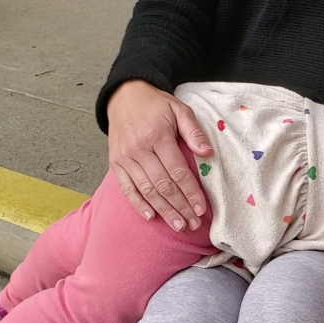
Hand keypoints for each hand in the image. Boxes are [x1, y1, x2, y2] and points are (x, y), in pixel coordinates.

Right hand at [107, 80, 213, 230]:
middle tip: (192, 224)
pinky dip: (138, 204)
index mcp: (157, 136)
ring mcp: (125, 157)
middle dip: (179, 207)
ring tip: (178, 225)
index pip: (177, 171)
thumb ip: (194, 131)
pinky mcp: (115, 163)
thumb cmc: (156, 105)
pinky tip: (151, 216)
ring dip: (163, 210)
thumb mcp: (179, 109)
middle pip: (162, 185)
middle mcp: (139, 149)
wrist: (124, 96)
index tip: (201, 209)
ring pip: (146, 190)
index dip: (190, 192)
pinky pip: (126, 188)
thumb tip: (208, 153)